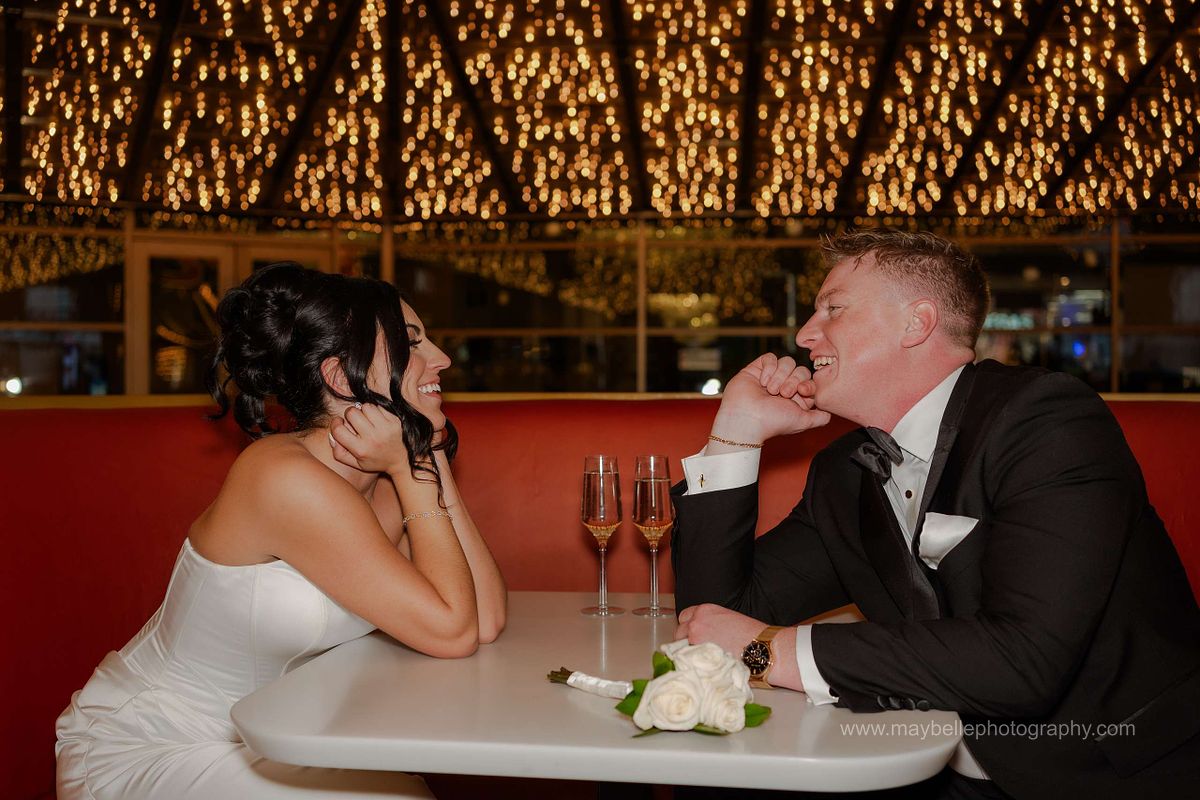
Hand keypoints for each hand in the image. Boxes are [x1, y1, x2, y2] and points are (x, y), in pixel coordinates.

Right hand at [328, 403, 411, 474]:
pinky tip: (377, 420)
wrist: (400, 460)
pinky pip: (378, 407)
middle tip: (354, 421)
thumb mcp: (356, 463)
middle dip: (350, 414)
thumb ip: (339, 452)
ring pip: (366, 407)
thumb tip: (332, 437)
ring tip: (366, 419)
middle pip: (352, 413)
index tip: (340, 423)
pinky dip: (375, 411)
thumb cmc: (375, 460)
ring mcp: (385, 428)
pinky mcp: (394, 421)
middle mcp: (372, 438)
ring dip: (363, 411)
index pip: (338, 430)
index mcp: (360, 449)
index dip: (335, 423)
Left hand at [675, 604, 766, 658]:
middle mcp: (696, 621)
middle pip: (679, 632)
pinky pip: (686, 660)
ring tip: (702, 661)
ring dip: (687, 653)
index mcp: (705, 610)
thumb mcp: (728, 620)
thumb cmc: (752, 635)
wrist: (762, 648)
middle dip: (685, 641)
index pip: (685, 617)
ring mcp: (695, 638)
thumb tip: (705, 635)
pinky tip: (702, 668)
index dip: (689, 627)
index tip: (693, 636)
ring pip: (680, 647)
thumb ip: (712, 624)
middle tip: (697, 651)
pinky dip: (691, 664)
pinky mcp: (697, 655)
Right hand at [711, 354, 831, 444]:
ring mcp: (771, 376)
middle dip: (793, 381)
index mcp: (796, 398)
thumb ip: (820, 418)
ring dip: (780, 376)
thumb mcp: (803, 421)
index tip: (802, 391)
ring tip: (771, 390)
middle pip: (801, 370)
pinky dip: (769, 368)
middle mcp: (784, 386)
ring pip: (787, 362)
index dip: (808, 383)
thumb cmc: (773, 422)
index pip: (810, 381)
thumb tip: (831, 412)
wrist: (746, 419)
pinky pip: (771, 358)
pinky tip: (762, 382)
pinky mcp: (757, 368)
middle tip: (782, 394)